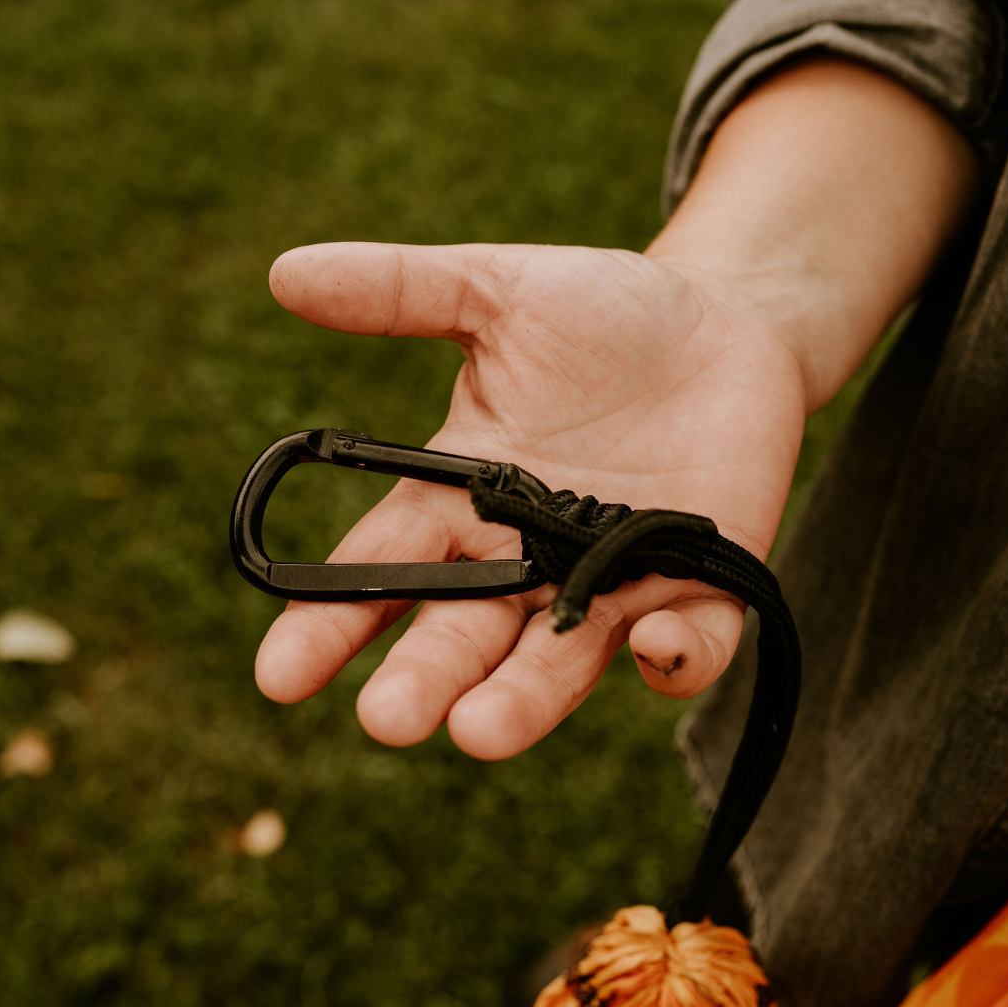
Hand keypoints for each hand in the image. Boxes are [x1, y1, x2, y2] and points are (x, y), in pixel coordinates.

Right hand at [255, 240, 805, 758]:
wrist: (729, 321)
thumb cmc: (607, 313)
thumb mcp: (501, 290)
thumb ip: (401, 290)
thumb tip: (282, 274)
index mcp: (465, 504)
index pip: (382, 573)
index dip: (330, 625)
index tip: (278, 676)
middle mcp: (528, 563)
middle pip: (463, 635)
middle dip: (425, 679)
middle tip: (387, 720)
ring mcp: (614, 584)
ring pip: (560, 665)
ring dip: (523, 702)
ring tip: (480, 732)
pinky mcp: (701, 587)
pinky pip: (690, 646)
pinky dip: (675, 658)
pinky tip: (652, 645)